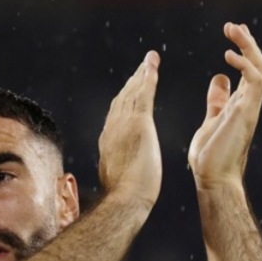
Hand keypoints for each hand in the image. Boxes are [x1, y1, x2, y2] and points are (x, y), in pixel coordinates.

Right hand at [97, 51, 162, 210]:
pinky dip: (147, 77)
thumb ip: (120, 172)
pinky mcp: (138, 123)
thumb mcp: (119, 182)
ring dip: (141, 74)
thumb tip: (121, 178)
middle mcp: (112, 130)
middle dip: (132, 83)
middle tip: (141, 68)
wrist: (125, 200)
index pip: (116, 116)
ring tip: (150, 60)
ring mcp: (123, 125)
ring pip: (132, 93)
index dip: (124, 102)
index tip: (131, 92)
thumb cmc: (126, 200)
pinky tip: (153, 64)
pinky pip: (143, 94)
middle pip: (122, 100)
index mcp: (108, 144)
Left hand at [187, 23, 261, 190]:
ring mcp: (250, 108)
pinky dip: (244, 65)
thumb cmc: (210, 157)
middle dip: (247, 43)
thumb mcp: (211, 119)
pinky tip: (228, 55)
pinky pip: (255, 82)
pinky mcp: (246, 113)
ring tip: (233, 30)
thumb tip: (219, 78)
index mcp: (241, 105)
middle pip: (258, 66)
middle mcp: (249, 104)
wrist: (213, 180)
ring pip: (261, 69)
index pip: (249, 71)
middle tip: (232, 25)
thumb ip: (217, 100)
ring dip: (248, 47)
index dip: (244, 50)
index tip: (232, 33)